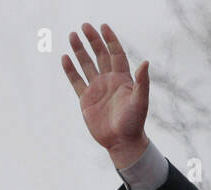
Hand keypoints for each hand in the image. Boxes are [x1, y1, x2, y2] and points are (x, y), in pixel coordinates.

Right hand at [61, 23, 150, 168]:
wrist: (122, 142)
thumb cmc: (134, 122)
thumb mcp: (140, 101)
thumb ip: (142, 82)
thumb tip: (145, 62)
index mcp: (122, 78)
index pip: (115, 53)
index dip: (110, 40)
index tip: (103, 26)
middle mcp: (109, 80)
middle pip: (100, 55)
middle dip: (93, 40)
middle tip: (84, 26)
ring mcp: (96, 89)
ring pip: (86, 65)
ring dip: (79, 50)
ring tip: (72, 35)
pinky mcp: (86, 100)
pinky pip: (76, 81)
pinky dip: (70, 70)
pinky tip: (65, 58)